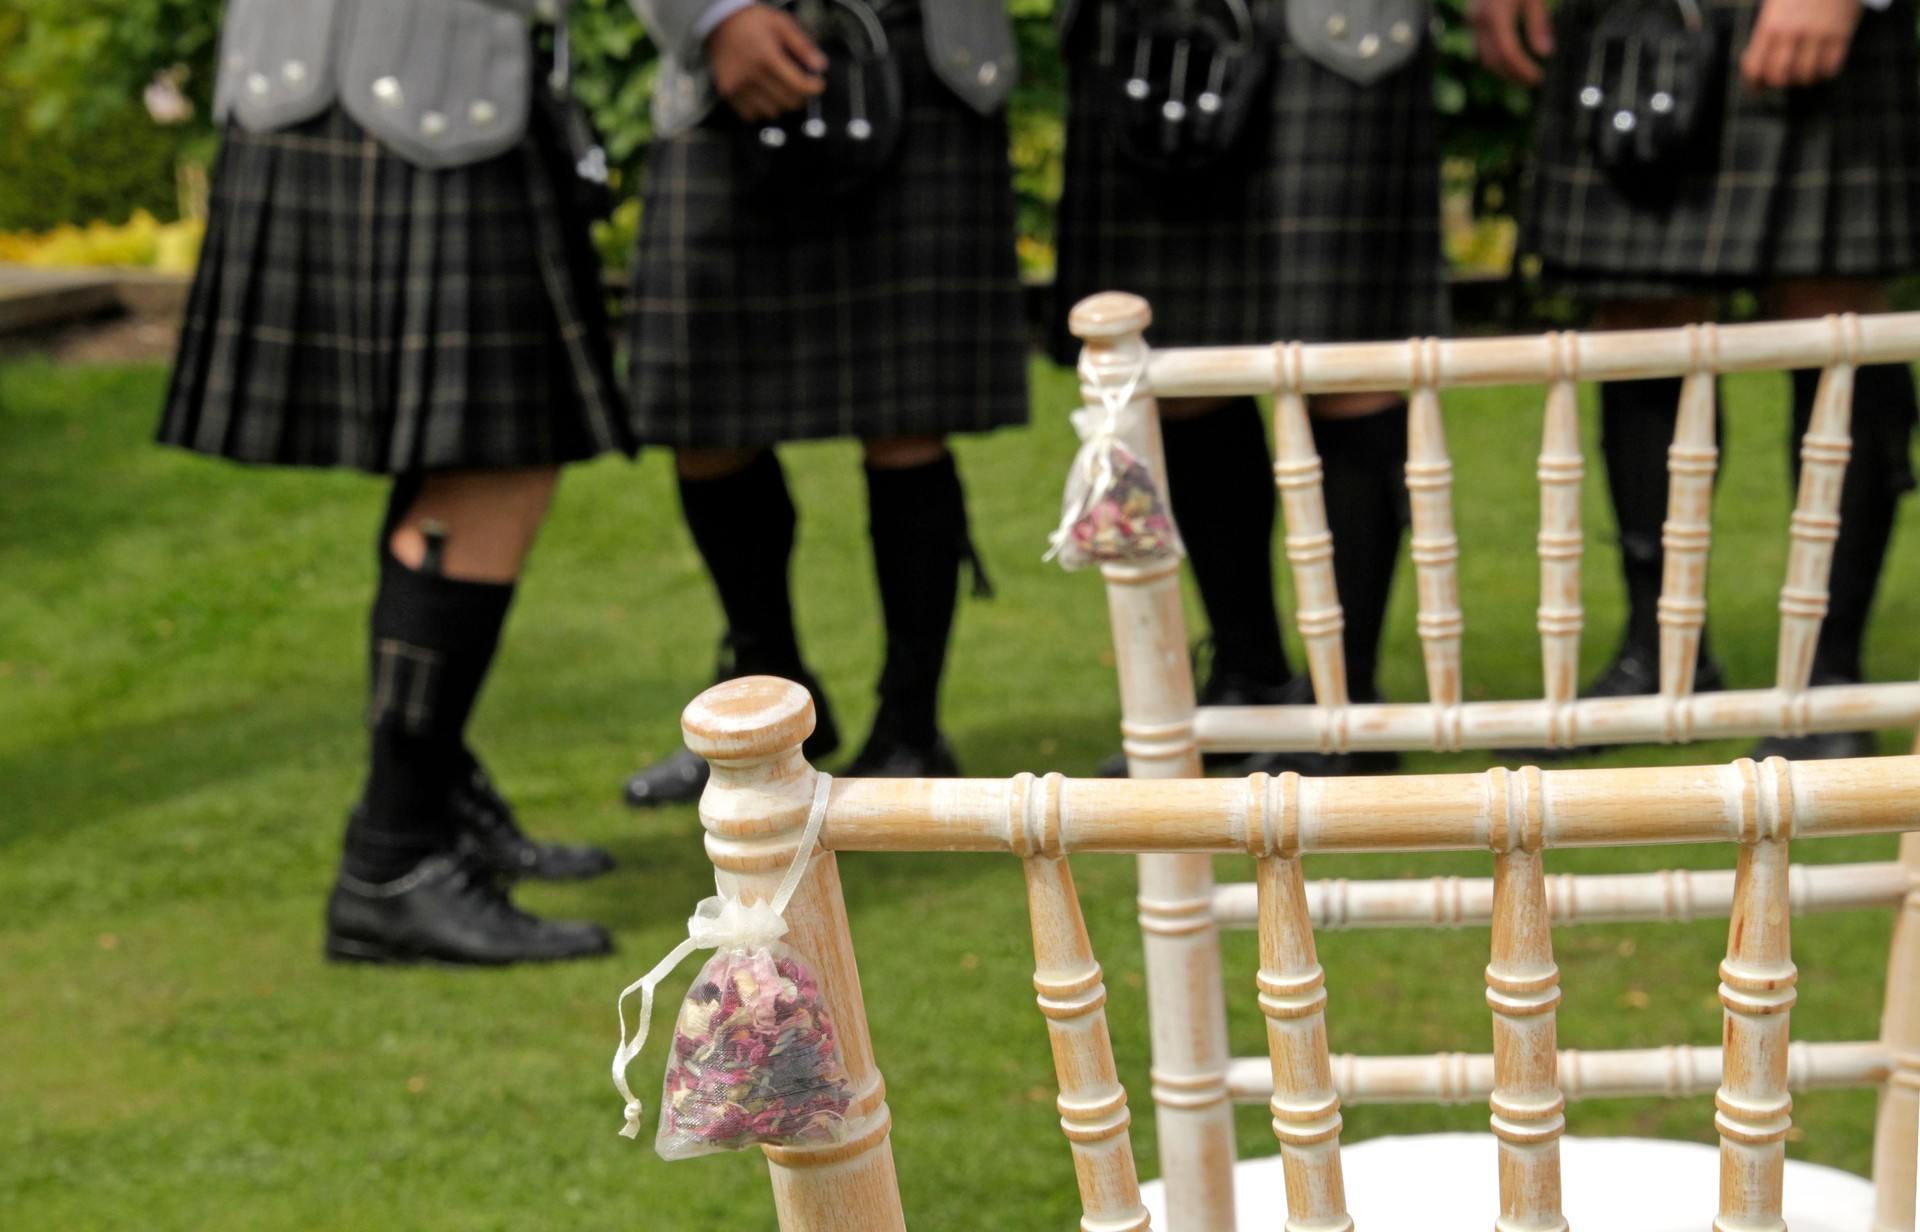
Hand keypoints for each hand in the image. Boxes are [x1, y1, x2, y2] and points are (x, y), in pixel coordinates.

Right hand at [706, 4, 827, 122]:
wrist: (719, 22)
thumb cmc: (753, 21)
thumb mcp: (782, 24)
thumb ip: (803, 46)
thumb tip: (820, 66)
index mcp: (766, 56)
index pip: (798, 86)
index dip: (814, 89)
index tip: (817, 84)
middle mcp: (751, 75)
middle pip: (788, 102)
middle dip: (801, 97)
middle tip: (802, 87)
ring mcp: (737, 87)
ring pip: (772, 112)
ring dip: (782, 104)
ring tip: (782, 90)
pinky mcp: (728, 94)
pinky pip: (752, 115)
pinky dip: (763, 109)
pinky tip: (766, 95)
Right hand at [1470, 0, 1555, 84]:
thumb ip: (1539, 24)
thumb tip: (1545, 52)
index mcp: (1496, 15)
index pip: (1508, 53)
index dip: (1522, 69)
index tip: (1537, 77)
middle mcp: (1480, 21)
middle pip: (1494, 60)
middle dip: (1513, 75)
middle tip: (1533, 81)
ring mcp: (1473, 21)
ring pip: (1485, 57)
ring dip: (1504, 70)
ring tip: (1524, 74)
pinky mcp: (1472, 19)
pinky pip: (1482, 47)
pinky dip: (1497, 58)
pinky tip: (1513, 60)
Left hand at [1741, 0, 1858, 89]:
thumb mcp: (1773, 4)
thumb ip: (1765, 33)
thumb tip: (1757, 62)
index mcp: (1770, 25)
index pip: (1754, 67)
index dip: (1754, 84)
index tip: (1758, 89)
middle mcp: (1791, 32)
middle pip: (1779, 77)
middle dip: (1780, 82)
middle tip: (1785, 77)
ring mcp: (1817, 33)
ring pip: (1805, 76)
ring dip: (1804, 78)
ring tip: (1805, 69)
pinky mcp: (1841, 32)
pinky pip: (1831, 68)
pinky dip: (1826, 72)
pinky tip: (1824, 64)